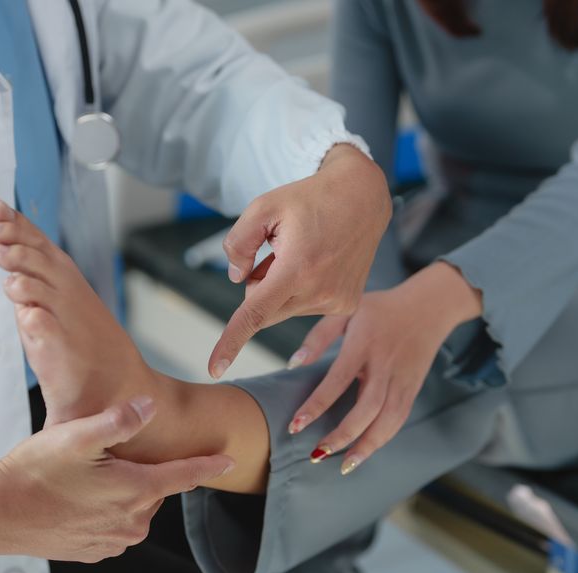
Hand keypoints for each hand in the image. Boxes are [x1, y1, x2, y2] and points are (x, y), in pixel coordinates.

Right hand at [0, 397, 234, 562]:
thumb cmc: (31, 473)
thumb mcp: (75, 436)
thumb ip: (118, 421)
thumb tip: (150, 407)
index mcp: (133, 492)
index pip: (183, 476)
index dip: (208, 465)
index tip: (229, 459)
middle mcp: (129, 522)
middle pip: (156, 489)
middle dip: (143, 471)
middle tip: (106, 455)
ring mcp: (112, 541)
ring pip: (136, 507)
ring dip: (123, 491)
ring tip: (86, 477)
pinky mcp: (94, 552)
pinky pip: (115, 525)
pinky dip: (107, 510)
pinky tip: (79, 497)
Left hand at [208, 144, 390, 378]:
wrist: (362, 197)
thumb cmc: (309, 198)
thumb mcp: (262, 207)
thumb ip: (238, 244)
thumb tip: (239, 280)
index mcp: (296, 269)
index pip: (253, 313)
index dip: (230, 342)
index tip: (214, 369)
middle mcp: (319, 292)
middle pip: (264, 310)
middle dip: (259, 286)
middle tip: (275, 252)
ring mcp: (336, 302)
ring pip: (284, 310)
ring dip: (282, 287)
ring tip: (303, 252)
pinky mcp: (347, 305)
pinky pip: (306, 308)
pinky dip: (302, 290)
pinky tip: (318, 262)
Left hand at [286, 262, 482, 474]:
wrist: (429, 307)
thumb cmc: (380, 309)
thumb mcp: (346, 310)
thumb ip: (318, 337)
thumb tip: (293, 365)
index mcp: (365, 342)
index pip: (338, 379)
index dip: (317, 404)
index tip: (296, 425)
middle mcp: (386, 364)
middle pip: (368, 407)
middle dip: (343, 435)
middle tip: (317, 453)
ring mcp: (403, 379)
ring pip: (388, 420)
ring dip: (366, 446)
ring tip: (343, 465)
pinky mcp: (413, 389)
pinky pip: (398, 420)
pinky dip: (382, 439)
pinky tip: (363, 453)